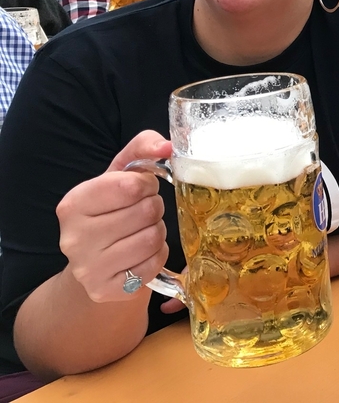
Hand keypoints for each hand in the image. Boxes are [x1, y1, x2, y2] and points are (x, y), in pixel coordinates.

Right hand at [57, 131, 171, 303]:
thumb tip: (168, 146)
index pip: (132, 185)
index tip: (142, 189)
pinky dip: (157, 256)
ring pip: (152, 238)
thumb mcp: (121, 174)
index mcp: (73, 203)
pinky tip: (141, 253)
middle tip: (144, 213)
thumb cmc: (112, 209)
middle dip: (154, 209)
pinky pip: (153, 264)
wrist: (95, 261)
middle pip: (146, 212)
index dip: (147, 185)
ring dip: (158, 232)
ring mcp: (87, 268)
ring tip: (143, 231)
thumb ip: (143, 148)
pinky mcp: (105, 290)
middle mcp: (73, 237)